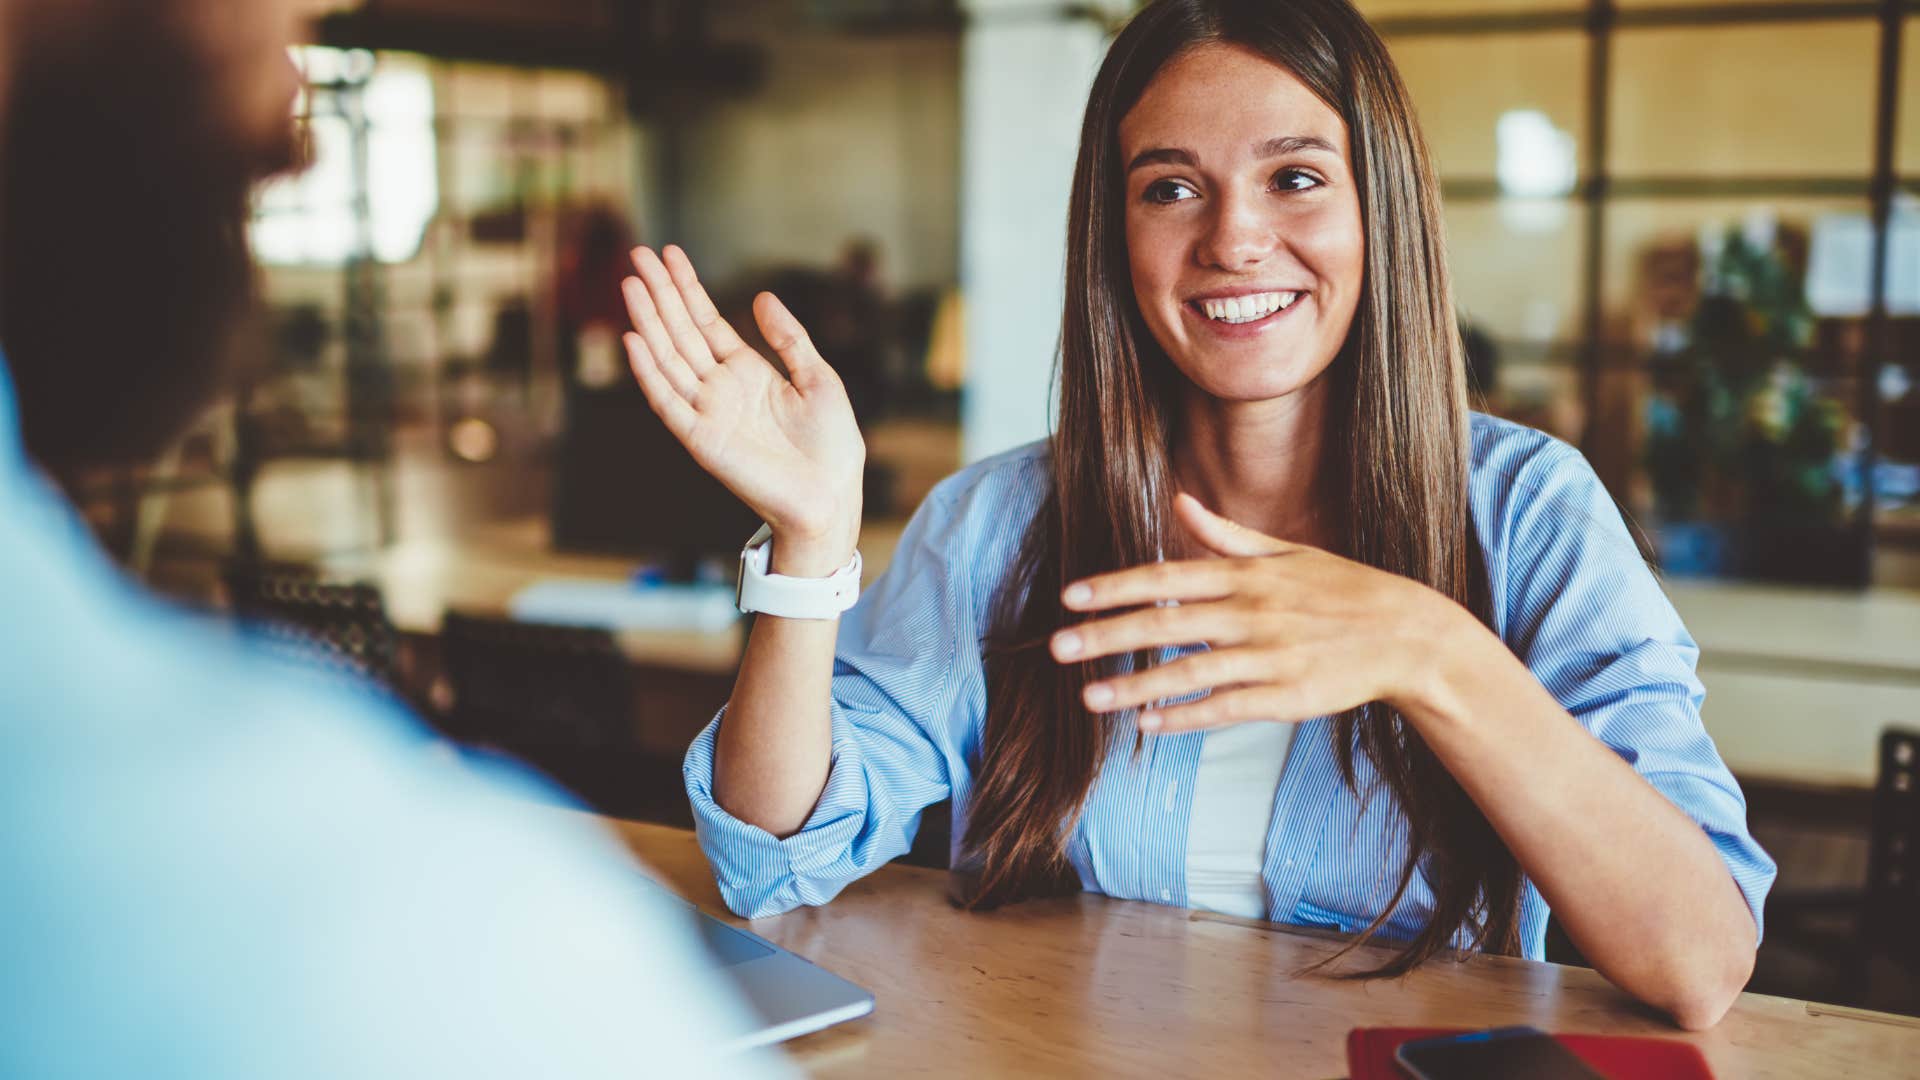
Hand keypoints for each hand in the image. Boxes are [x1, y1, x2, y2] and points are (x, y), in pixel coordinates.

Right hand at [622, 245, 864, 569]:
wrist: (832, 495)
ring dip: (648, 321)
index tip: (669, 254)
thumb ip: (789, 338)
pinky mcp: (701, 439)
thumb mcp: (818, 378)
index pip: (707, 322)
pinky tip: (634, 339)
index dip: (687, 288)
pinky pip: (667, 401)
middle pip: (681, 332)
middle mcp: (721, 388)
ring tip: (631, 283)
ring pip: (669, 358)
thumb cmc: (831, 444)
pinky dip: (649, 372)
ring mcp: (707, 412)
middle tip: (638, 253)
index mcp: (748, 372)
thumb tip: (761, 297)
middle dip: (660, 293)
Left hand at [1048, 493, 1461, 732]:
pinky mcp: (1288, 696)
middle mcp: (1253, 612)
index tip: (1070, 596)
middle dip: (1108, 636)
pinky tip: (1148, 724)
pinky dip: (1187, 715)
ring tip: (1088, 698)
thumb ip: (1226, 535)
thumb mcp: (1286, 553)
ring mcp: (1270, 656)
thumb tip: (1179, 501)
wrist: (1408, 635)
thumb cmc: (1343, 590)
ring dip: (1136, 686)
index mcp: (1248, 575)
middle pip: (1166, 623)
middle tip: (1058, 648)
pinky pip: (1227, 707)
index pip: (1168, 577)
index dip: (1116, 587)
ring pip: (1190, 671)